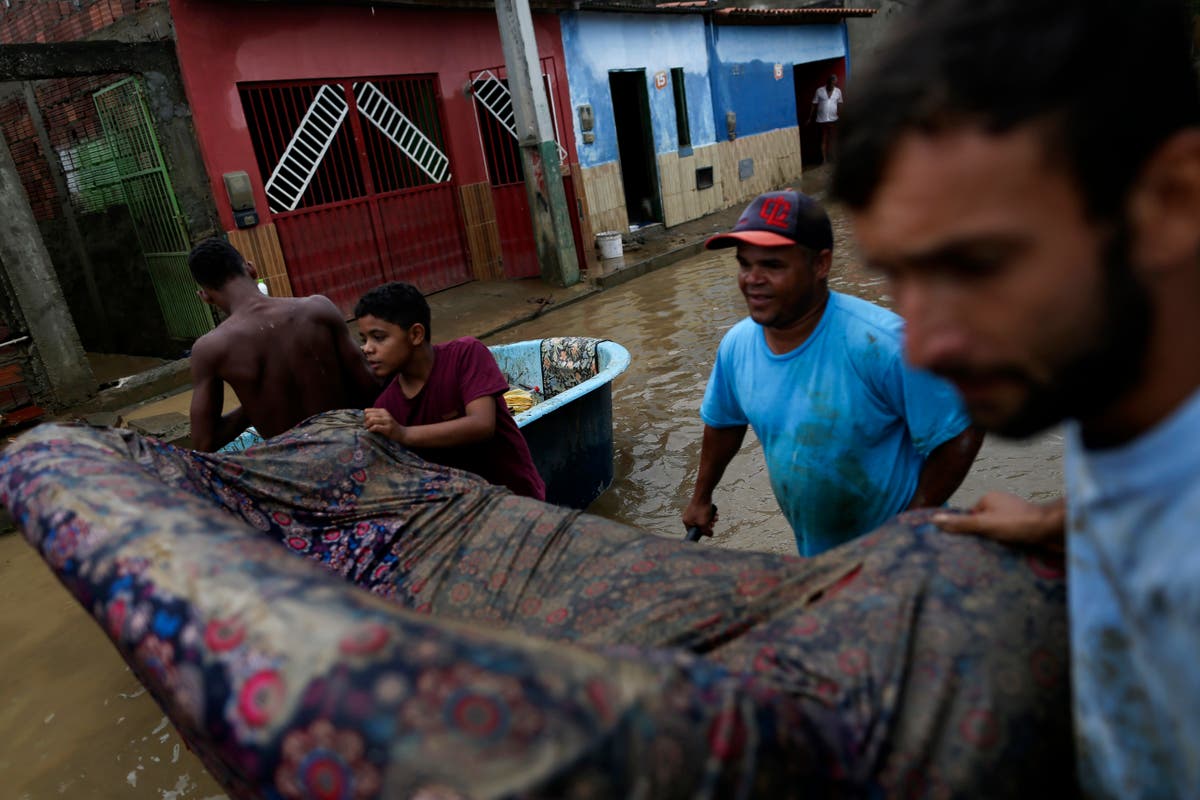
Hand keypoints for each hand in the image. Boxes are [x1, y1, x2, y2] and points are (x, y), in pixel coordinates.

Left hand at [364, 408, 405, 444]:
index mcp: (383, 411)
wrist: (402, 433)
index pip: (367, 411)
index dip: (364, 417)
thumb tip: (363, 418)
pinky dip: (371, 430)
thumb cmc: (391, 427)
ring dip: (367, 426)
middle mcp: (385, 414)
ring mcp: (387, 421)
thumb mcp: (384, 419)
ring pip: (371, 420)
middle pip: (368, 415)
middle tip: (367, 427)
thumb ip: (375, 417)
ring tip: (368, 429)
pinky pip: (376, 427)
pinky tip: (371, 431)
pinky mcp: (388, 428)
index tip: (366, 422)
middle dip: (365, 421)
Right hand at [682, 499, 718, 538]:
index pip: (694, 532)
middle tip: (713, 524)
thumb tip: (710, 535)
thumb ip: (707, 532)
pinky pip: (704, 513)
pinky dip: (710, 514)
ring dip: (710, 520)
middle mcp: (688, 516)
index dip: (702, 533)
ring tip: (715, 518)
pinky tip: (715, 513)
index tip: (708, 531)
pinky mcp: (697, 506)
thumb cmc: (702, 510)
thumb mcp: (704, 524)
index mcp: (686, 522)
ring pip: (703, 519)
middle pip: (699, 525)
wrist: (703, 495)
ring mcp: (692, 511)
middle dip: (708, 525)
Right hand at [933, 492, 1064, 550]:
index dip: (967, 530)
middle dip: (981, 537)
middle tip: (978, 552)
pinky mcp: (1025, 526)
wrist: (1052, 530)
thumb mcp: (983, 524)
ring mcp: (1014, 515)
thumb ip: (960, 523)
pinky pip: (1009, 537)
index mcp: (989, 499)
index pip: (969, 516)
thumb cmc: (1017, 524)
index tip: (965, 544)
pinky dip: (1007, 545)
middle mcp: (1001, 504)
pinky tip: (1007, 554)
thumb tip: (934, 519)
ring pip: (996, 532)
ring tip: (993, 555)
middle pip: (982, 524)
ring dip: (995, 543)